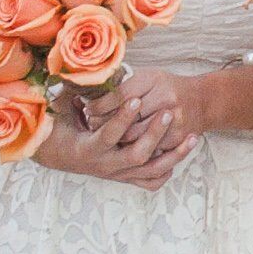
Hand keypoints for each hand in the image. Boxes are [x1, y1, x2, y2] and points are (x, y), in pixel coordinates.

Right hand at [32, 68, 195, 188]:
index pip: (109, 134)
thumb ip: (66, 93)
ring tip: (192, 137)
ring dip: (173, 154)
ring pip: (151, 170)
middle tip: (169, 112)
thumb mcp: (59, 111)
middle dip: (155, 133)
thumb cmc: (62, 130)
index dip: (122, 117)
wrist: (63, 156)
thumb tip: (70, 72)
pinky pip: (152, 181)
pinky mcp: (128, 178)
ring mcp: (119, 174)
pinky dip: (166, 170)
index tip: (135, 99)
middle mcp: (105, 165)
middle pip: (137, 154)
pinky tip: (178, 154)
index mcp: (89, 148)